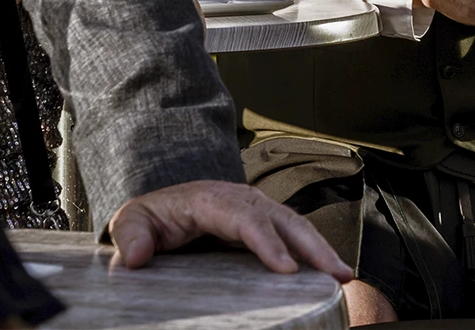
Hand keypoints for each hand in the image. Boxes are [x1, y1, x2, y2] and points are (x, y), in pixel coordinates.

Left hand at [108, 179, 353, 279]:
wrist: (162, 208)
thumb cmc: (151, 217)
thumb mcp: (131, 221)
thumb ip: (130, 236)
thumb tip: (136, 257)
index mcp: (211, 198)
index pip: (245, 218)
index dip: (268, 242)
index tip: (286, 268)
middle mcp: (241, 200)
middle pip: (283, 219)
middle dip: (312, 245)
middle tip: (335, 272)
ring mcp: (256, 211)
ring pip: (295, 226)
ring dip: (321, 249)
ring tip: (344, 275)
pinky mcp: (264, 225)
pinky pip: (293, 236)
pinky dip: (313, 252)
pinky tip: (329, 273)